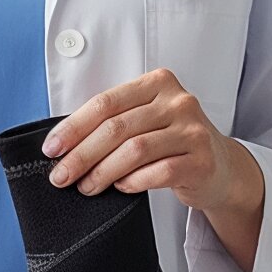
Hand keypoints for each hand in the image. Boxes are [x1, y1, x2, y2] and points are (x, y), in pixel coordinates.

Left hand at [39, 69, 258, 218]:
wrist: (220, 168)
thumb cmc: (173, 143)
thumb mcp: (147, 120)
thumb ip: (114, 122)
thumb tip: (63, 146)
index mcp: (158, 83)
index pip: (106, 102)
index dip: (74, 127)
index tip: (52, 148)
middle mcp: (179, 102)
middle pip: (117, 128)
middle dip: (82, 155)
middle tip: (61, 176)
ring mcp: (193, 131)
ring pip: (135, 151)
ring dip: (102, 172)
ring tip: (86, 187)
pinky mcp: (202, 161)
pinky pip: (158, 172)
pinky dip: (132, 182)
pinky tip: (120, 188)